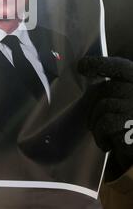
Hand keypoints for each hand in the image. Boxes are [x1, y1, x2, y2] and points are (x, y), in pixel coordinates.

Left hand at [78, 56, 132, 173]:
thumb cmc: (129, 127)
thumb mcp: (124, 103)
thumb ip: (114, 90)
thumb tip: (86, 73)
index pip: (120, 66)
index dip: (99, 63)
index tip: (81, 67)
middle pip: (106, 89)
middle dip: (93, 106)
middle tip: (93, 123)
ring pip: (103, 106)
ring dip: (96, 124)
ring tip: (102, 135)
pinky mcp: (132, 126)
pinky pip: (105, 124)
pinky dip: (101, 136)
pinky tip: (106, 144)